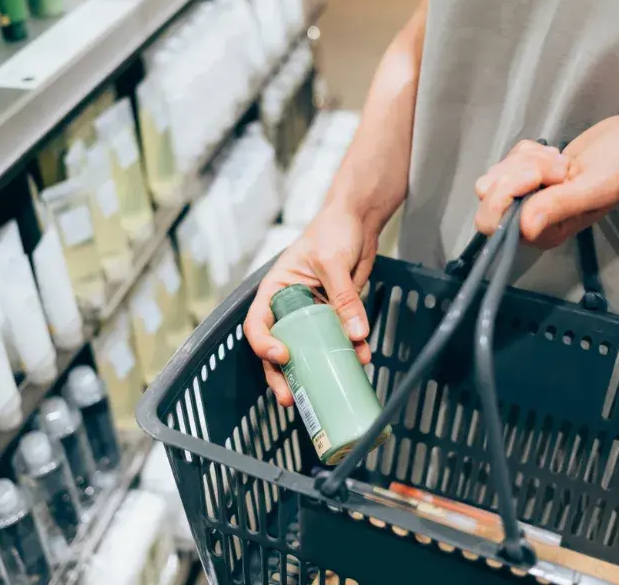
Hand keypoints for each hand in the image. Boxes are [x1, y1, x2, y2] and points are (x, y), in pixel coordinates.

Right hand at [243, 202, 376, 406]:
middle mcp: (289, 306)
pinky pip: (337, 340)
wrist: (358, 220)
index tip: (282, 356)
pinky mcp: (334, 316)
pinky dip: (348, 352)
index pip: (258, 323)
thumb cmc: (333, 230)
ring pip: (308, 351)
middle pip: (279, 347)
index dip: (264, 345)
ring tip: (328, 389)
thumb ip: (344, 297)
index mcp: (275, 290)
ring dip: (317, 370)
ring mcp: (312, 314)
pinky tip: (360, 360)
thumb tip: (357, 334)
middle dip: (283, 376)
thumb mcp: (333, 262)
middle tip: (291, 397)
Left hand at [473, 115, 618, 246]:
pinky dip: (529, 150)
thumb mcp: (594, 187)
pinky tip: (556, 155)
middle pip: (488, 197)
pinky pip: (508, 159)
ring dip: (527, 159)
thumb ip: (558, 206)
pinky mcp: (529, 176)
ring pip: (497, 174)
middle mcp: (532, 220)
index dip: (506, 194)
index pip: (494, 223)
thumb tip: (524, 227)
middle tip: (556, 165)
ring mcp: (529, 197)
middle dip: (517, 172)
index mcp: (545, 233)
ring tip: (561, 160)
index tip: (538, 175)